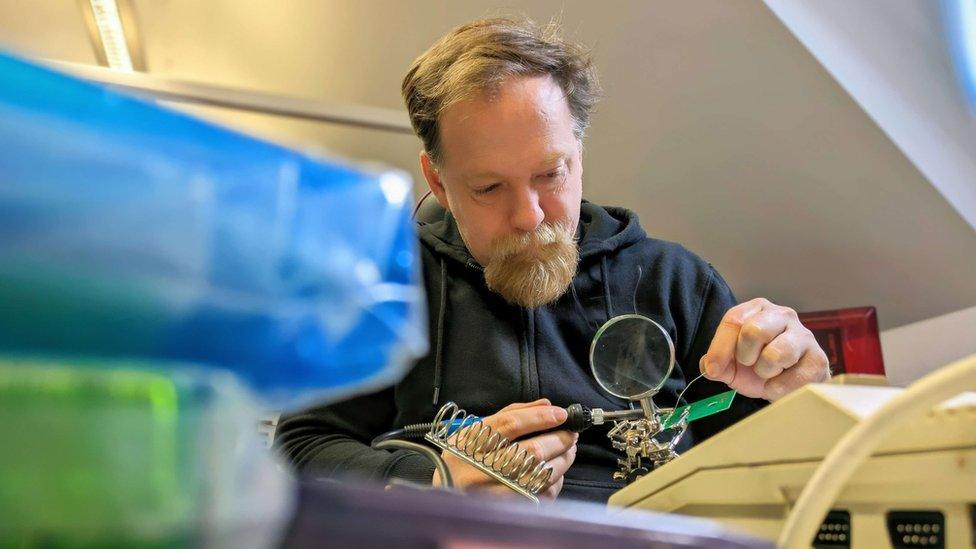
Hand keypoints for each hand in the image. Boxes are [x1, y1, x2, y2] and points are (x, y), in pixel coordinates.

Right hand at [432, 398, 577, 499]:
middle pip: (531, 451)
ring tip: (569, 450)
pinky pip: (540, 495)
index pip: (509, 424)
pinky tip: (556, 473)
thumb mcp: (474, 432)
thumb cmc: (465, 459)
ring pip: (540, 474)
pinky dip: (554, 482)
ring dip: (562, 460)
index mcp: (468, 443)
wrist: (446, 497)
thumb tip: (547, 405)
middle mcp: (478, 469)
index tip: (561, 413)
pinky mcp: (506, 511)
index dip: (539, 417)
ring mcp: (492, 493)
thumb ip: (509, 414)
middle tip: (571, 433)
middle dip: (558, 439)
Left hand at [701, 298, 829, 400]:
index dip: (719, 347)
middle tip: (749, 364)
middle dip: (745, 355)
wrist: (789, 385)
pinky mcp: (818, 359)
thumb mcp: (732, 364)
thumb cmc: (759, 366)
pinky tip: (782, 384)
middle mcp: (782, 315)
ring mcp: (804, 335)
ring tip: (768, 373)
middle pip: (754, 330)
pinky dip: (780, 388)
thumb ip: (715, 363)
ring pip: (775, 354)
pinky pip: (794, 378)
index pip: (734, 319)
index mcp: (758, 309)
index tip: (713, 368)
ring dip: (764, 372)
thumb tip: (709, 366)